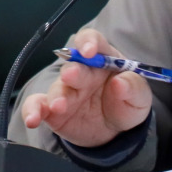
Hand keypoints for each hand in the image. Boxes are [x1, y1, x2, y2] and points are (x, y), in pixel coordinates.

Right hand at [20, 29, 151, 148]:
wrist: (114, 131)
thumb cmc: (126, 103)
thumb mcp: (139, 96)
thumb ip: (133, 87)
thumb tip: (120, 82)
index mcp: (103, 58)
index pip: (92, 40)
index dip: (88, 42)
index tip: (89, 51)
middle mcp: (81, 71)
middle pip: (73, 64)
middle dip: (72, 70)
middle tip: (71, 76)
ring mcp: (65, 89)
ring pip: (56, 87)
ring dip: (56, 95)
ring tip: (59, 106)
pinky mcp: (51, 109)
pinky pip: (37, 105)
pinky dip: (32, 110)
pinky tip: (33, 118)